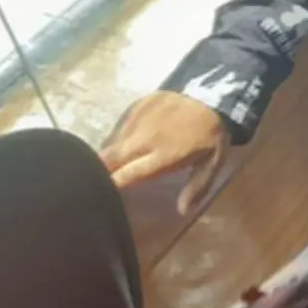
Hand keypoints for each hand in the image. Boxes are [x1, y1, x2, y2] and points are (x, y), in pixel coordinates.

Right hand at [100, 91, 228, 215]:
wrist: (213, 96)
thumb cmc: (211, 135)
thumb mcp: (212, 163)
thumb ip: (197, 187)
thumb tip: (183, 212)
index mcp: (163, 156)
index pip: (126, 175)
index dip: (111, 185)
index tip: (102, 194)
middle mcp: (145, 139)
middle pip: (109, 158)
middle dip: (98, 170)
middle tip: (94, 180)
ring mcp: (139, 120)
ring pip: (111, 142)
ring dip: (109, 154)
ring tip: (109, 164)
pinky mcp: (138, 105)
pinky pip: (120, 126)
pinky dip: (120, 136)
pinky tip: (126, 143)